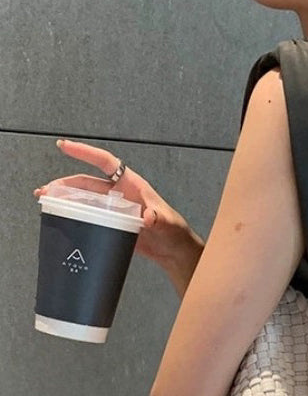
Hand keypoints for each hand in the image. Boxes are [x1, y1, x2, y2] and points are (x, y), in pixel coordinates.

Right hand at [33, 139, 195, 265]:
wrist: (173, 250)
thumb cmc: (174, 231)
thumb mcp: (168, 222)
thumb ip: (159, 218)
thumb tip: (149, 217)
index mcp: (132, 185)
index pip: (106, 162)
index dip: (85, 152)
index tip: (64, 145)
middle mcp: (119, 193)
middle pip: (87, 183)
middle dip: (64, 184)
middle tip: (45, 190)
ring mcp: (114, 208)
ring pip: (84, 199)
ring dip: (65, 199)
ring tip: (44, 201)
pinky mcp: (111, 223)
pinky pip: (89, 215)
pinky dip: (74, 215)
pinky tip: (60, 217)